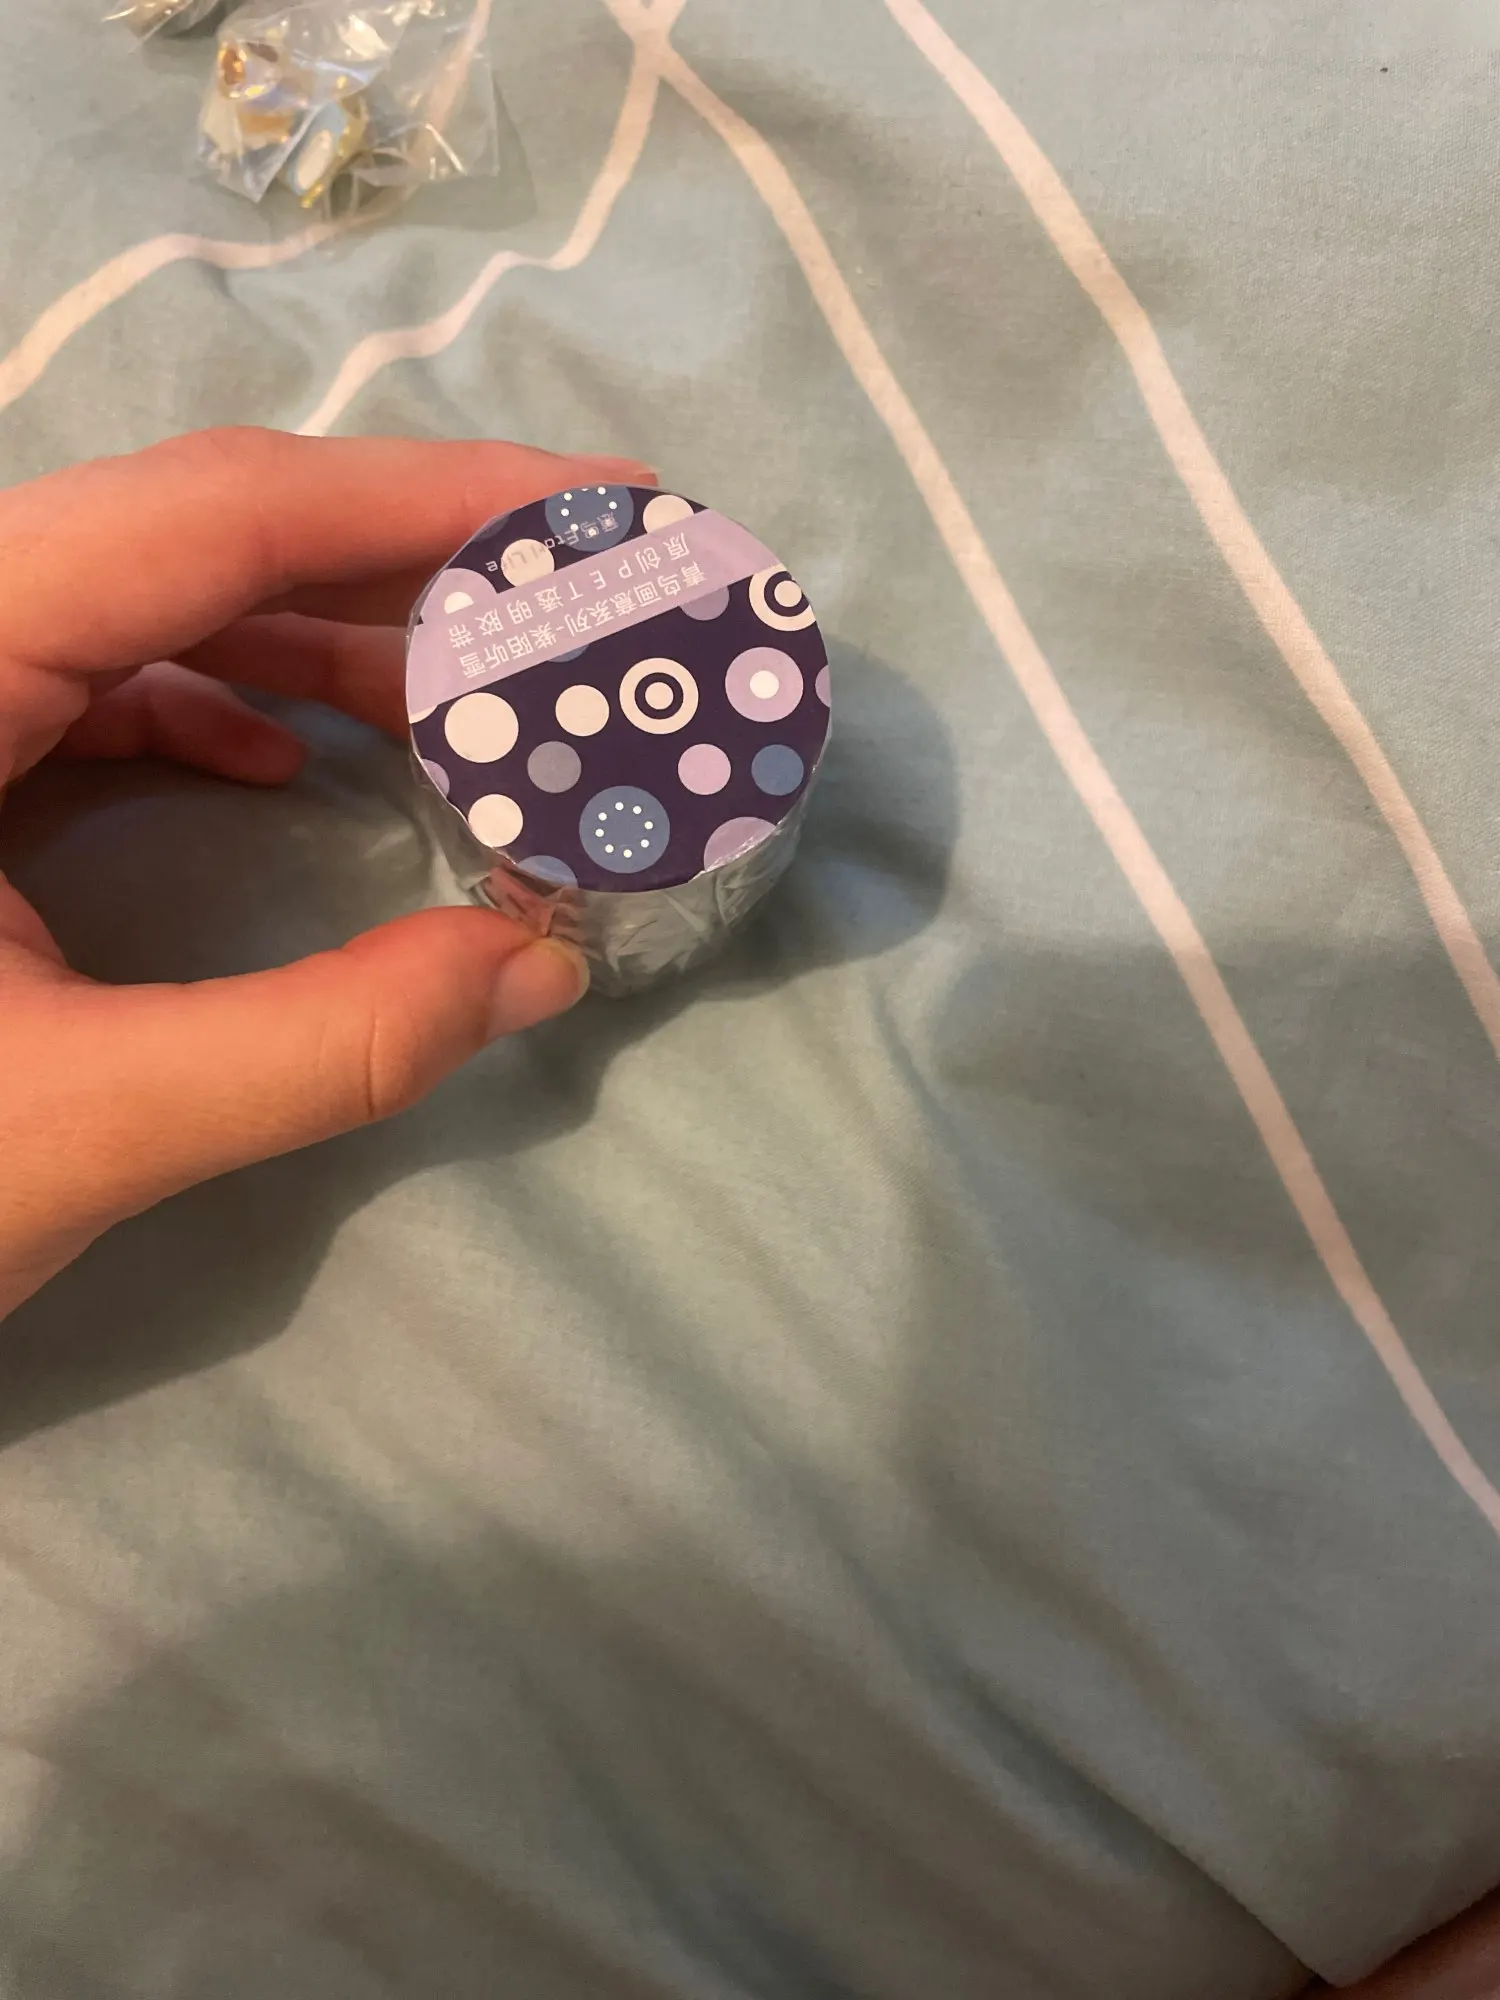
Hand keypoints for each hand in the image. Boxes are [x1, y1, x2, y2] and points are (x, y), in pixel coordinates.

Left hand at [0, 428, 649, 1320]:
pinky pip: (88, 680)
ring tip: (482, 703)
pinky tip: (299, 766)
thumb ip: (325, 1045)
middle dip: (402, 567)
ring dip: (321, 641)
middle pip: (193, 536)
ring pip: (144, 604)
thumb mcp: (75, 1126)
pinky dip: (216, 705)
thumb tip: (536, 969)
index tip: (604, 506)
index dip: (429, 497)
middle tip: (581, 604)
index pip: (214, 514)